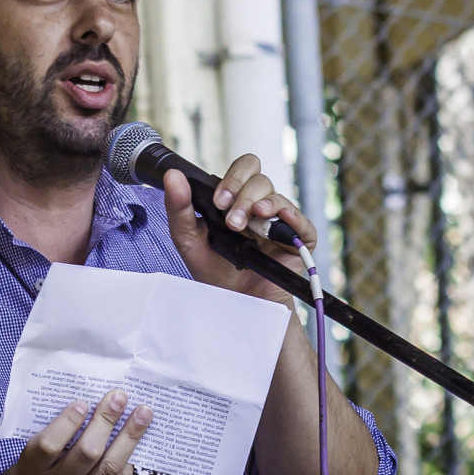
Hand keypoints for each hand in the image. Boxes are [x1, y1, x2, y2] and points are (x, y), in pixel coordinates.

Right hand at [9, 389, 151, 474]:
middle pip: (87, 454)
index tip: (83, 402)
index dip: (68, 422)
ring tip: (142, 414)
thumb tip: (92, 401)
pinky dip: (127, 466)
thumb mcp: (34, 449)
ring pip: (108, 470)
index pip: (50, 445)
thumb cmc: (36, 469)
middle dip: (106, 422)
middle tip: (120, 397)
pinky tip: (133, 446)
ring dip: (129, 438)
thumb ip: (56, 430)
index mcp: (33, 469)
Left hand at [163, 154, 316, 304]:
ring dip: (257, 206)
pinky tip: (277, 221)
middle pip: (259, 177)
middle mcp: (259, 207)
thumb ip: (179, 209)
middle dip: (242, 192)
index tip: (219, 201)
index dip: (232, 179)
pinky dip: (290, 217)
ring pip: (275, 196)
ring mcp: (280, 223)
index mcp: (237, 201)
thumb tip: (173, 175)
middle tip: (230, 218)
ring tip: (244, 228)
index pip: (243, 169)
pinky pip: (300, 221)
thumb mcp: (189, 241)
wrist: (236, 305)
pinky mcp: (298, 240)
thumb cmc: (216, 274)